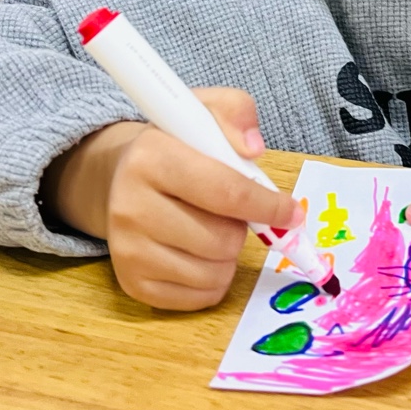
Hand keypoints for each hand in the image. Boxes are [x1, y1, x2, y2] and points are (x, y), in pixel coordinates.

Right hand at [42, 87, 299, 310]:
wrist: (119, 178)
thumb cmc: (175, 146)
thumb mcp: (204, 112)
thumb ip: (237, 112)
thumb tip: (254, 149)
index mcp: (150, 157)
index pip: (225, 192)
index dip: (267, 205)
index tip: (291, 212)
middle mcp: (129, 207)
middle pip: (222, 240)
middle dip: (242, 227)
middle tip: (230, 211)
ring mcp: (127, 251)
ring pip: (214, 272)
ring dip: (229, 254)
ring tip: (212, 227)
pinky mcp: (132, 284)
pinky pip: (201, 297)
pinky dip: (214, 279)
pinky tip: (200, 252)